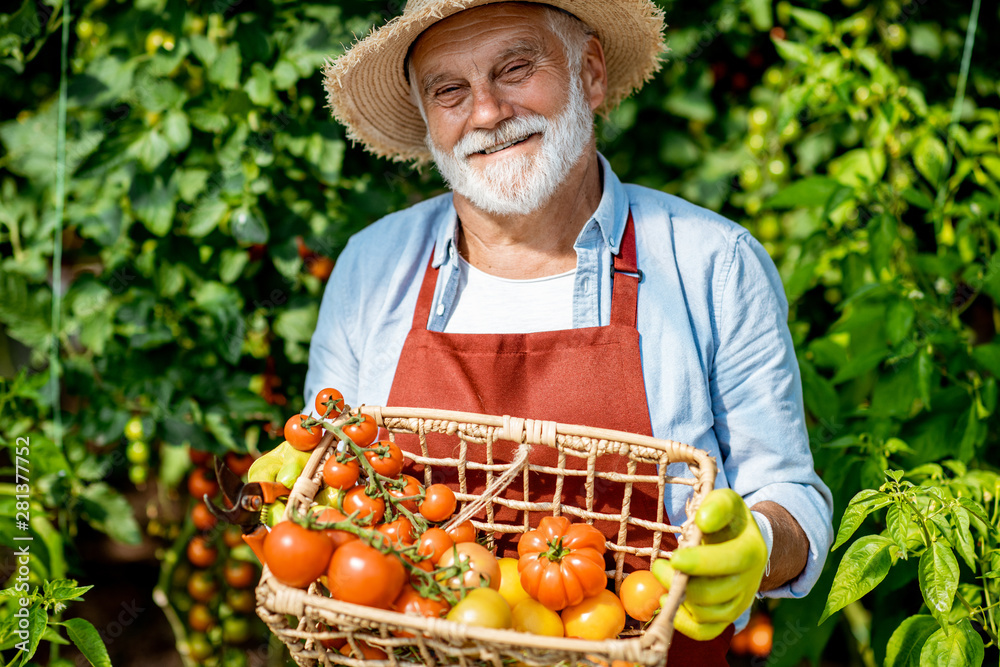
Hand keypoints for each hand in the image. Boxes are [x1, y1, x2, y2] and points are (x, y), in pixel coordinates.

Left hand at [651, 489, 766, 640]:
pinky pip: (706, 632)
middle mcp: (750, 581)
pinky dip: (683, 623)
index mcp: (751, 550)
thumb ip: (717, 505)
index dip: (701, 563)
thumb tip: (703, 521)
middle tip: (659, 565)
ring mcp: (740, 602)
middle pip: (714, 593)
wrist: (746, 542)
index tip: (674, 557)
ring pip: (708, 614)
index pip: (730, 561)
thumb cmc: (730, 521)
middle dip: (680, 581)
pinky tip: (667, 601)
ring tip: (663, 577)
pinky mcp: (727, 616)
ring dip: (678, 599)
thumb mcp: (727, 502)